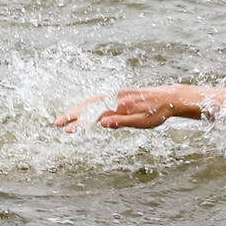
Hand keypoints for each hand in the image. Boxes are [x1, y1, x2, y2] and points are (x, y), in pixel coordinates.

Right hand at [53, 87, 189, 129]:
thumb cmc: (156, 112)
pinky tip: (83, 111)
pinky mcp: (119, 96)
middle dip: (72, 114)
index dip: (80, 122)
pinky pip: (99, 100)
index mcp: (118, 106)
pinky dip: (87, 105)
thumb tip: (102, 123)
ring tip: (66, 119)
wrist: (168, 98)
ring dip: (78, 110)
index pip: (94, 114)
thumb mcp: (141, 122)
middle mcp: (115, 98)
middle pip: (88, 105)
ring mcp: (116, 96)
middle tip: (57, 123)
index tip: (68, 130)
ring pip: (92, 101)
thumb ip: (121, 122)